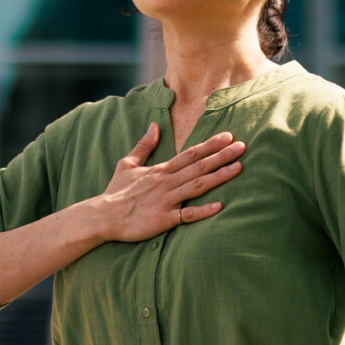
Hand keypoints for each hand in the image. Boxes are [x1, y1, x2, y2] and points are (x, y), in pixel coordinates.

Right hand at [93, 124, 244, 243]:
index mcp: (160, 170)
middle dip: (222, 156)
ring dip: (219, 176)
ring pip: (197, 186)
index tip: (228, 136)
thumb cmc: (116, 192)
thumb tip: (154, 125)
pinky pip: (187, 215)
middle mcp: (166, 183)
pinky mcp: (163, 219)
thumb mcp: (127, 164)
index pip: (190, 154)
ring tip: (239, 168)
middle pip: (199, 166)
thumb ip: (143, 145)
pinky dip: (203, 211)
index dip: (210, 145)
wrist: (102, 216)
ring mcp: (166, 201)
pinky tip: (220, 206)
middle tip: (243, 147)